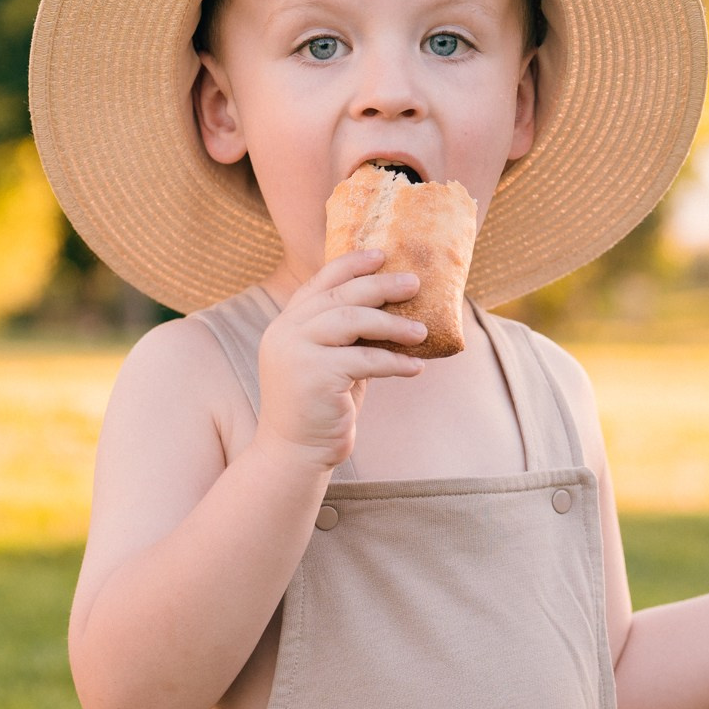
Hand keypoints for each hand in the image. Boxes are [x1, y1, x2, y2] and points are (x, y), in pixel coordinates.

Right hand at [254, 249, 426, 469]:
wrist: (295, 453)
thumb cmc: (321, 406)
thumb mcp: (331, 362)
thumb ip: (347, 335)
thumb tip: (394, 307)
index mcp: (287, 324)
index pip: (320, 282)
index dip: (351, 264)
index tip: (382, 254)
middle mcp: (286, 332)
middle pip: (340, 295)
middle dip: (381, 286)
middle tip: (414, 283)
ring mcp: (296, 353)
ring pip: (352, 321)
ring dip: (393, 324)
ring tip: (422, 331)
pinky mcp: (314, 376)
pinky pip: (365, 360)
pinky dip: (395, 363)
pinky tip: (416, 367)